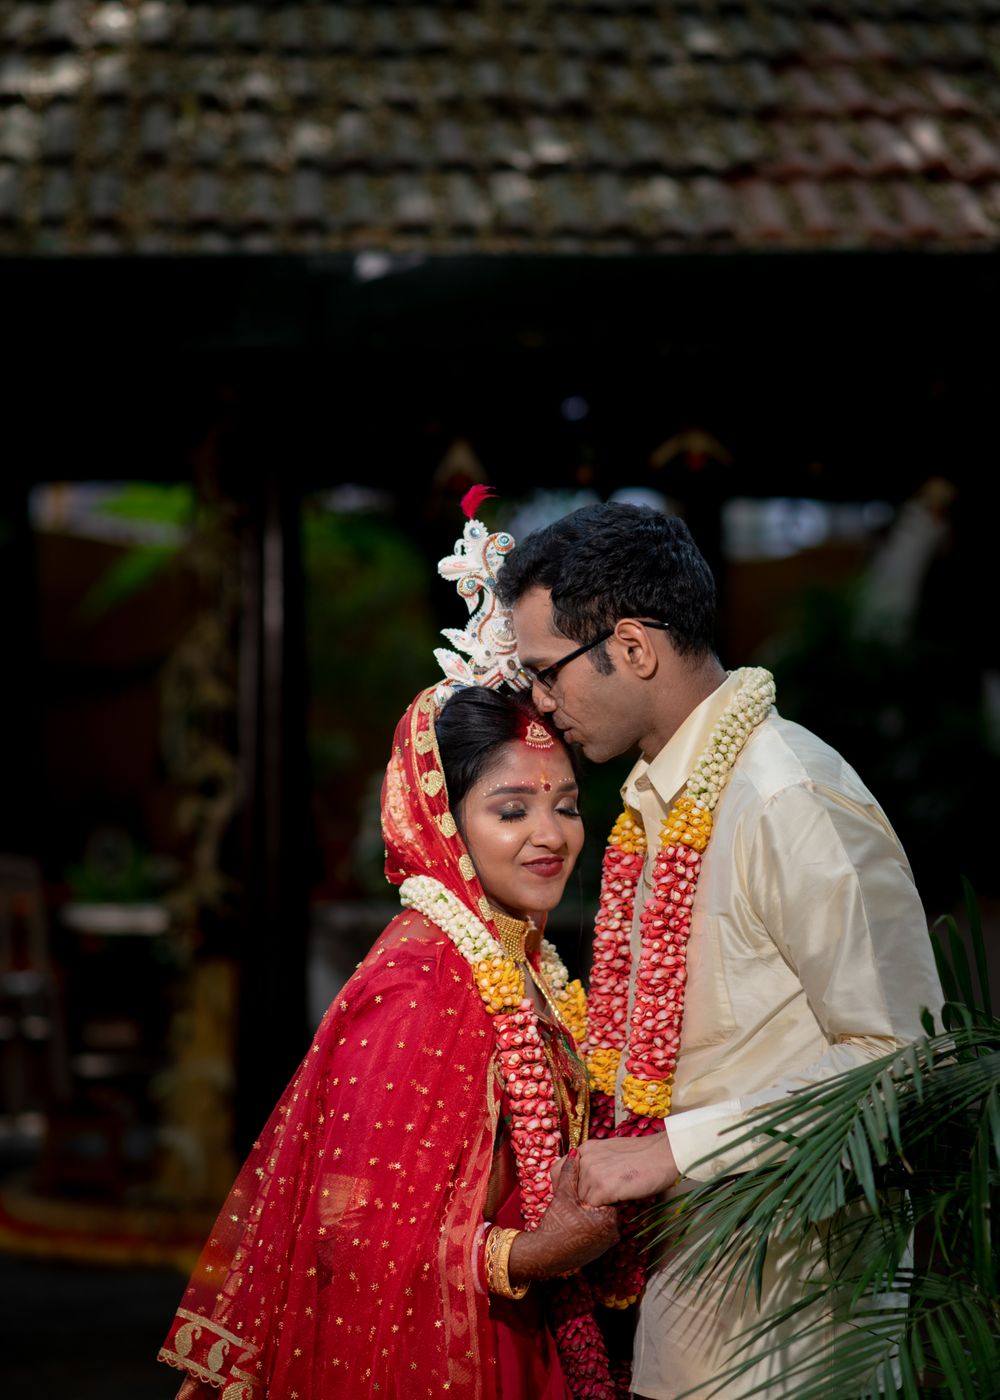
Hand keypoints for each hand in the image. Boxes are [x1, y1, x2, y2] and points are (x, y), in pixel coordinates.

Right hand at [508, 1151, 618, 1283]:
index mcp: (609, 1218)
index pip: (609, 1191)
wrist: (545, 1256)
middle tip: (578, 1198)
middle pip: (607, 1204)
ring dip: (593, 1210)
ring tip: (576, 1210)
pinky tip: (577, 1221)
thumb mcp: (563, 1195)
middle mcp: (614, 1232)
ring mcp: (608, 1243)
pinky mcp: (601, 1250)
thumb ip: (570, 1173)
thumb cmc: (554, 1225)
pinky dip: (591, 1222)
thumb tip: (574, 1152)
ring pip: (603, 1216)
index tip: (586, 1182)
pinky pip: (600, 1229)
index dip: (596, 1184)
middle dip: (595, 1197)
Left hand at [557, 1134, 679, 1206]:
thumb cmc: (643, 1156)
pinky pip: (593, 1208)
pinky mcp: (604, 1186)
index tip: (574, 1199)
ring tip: (606, 1209)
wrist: (664, 1154)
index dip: (564, 1188)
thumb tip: (586, 1184)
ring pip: (581, 1202)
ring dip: (591, 1209)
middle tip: (589, 1209)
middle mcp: (585, 1158)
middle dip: (575, 1202)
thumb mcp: (611, 1154)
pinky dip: (601, 1213)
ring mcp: (593, 1172)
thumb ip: (594, 1164)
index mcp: (585, 1149)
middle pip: (565, 1190)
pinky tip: (614, 1210)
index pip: (557, 1171)